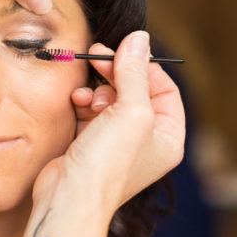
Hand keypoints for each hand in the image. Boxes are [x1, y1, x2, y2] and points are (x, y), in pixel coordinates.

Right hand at [35, 31, 185, 216]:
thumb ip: (135, 72)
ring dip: (97, 89)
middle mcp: (147, 140)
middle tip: (97, 56)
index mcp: (168, 136)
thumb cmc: (107, 162)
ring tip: (86, 96)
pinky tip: (76, 103)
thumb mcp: (130, 111)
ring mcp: (119, 143)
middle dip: (116, 74)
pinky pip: (92, 112)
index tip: (122, 52)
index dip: (144, 67)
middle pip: (136, 90)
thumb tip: (139, 39)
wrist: (69, 197)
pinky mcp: (93, 143)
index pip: (165, 89)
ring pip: (111, 99)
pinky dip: (84, 103)